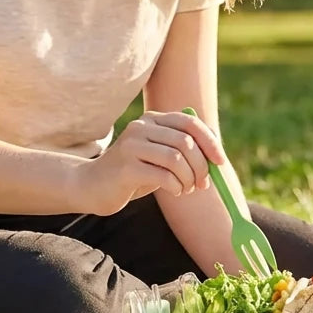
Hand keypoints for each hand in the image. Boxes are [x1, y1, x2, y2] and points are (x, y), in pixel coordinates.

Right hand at [79, 109, 225, 215]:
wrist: (92, 186)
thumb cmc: (133, 173)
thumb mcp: (159, 157)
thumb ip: (183, 151)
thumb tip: (216, 157)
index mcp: (152, 120)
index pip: (190, 123)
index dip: (209, 141)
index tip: (220, 161)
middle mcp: (141, 127)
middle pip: (186, 142)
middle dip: (201, 166)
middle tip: (202, 183)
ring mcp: (131, 145)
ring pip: (176, 159)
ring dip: (189, 179)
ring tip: (186, 189)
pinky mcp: (126, 167)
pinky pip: (164, 176)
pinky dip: (177, 186)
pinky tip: (174, 192)